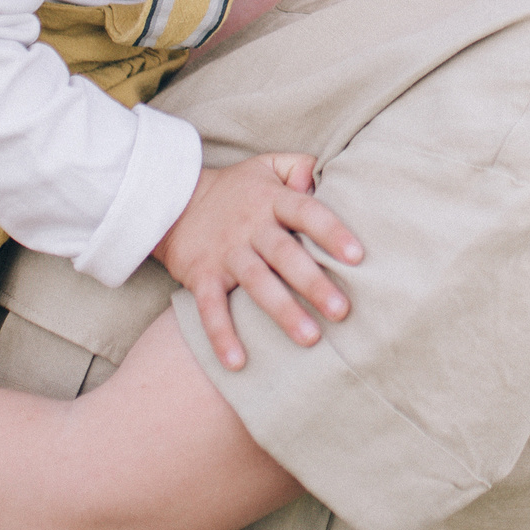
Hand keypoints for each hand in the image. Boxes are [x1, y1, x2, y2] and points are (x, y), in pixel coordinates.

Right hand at [151, 154, 363, 369]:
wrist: (171, 200)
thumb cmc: (236, 189)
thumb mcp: (266, 166)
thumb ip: (299, 167)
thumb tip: (321, 179)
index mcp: (272, 200)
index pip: (307, 212)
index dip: (331, 232)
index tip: (357, 256)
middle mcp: (251, 227)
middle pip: (285, 254)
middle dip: (313, 282)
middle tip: (342, 310)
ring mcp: (225, 253)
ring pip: (256, 283)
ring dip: (283, 312)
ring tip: (311, 338)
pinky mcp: (201, 276)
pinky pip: (211, 308)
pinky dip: (221, 335)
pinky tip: (238, 363)